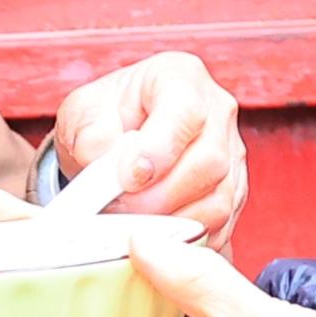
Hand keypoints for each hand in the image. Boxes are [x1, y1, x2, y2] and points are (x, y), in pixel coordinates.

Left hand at [50, 52, 245, 241]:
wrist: (116, 137)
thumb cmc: (104, 118)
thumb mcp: (82, 113)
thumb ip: (89, 133)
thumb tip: (103, 160)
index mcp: (180, 77)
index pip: (186, 112)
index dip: (159, 149)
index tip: (127, 177)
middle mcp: (217, 111)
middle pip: (209, 162)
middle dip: (158, 196)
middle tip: (119, 208)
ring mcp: (232, 153)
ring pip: (218, 200)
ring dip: (170, 223)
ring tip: (131, 223)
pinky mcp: (233, 190)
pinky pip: (221, 225)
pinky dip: (184, 238)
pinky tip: (154, 236)